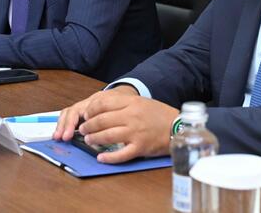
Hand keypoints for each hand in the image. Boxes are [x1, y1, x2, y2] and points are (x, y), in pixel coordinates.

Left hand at [61, 88, 177, 163]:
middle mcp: (131, 116)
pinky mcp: (140, 148)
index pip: (103, 104)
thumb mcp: (141, 102)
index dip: (91, 110)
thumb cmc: (159, 114)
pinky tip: (100, 157)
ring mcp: (135, 133)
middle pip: (102, 120)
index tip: (85, 115)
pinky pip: (120, 154)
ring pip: (107, 136)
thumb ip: (123, 104)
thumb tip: (101, 109)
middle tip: (83, 129)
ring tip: (89, 140)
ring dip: (94, 139)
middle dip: (88, 126)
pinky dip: (108, 157)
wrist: (178, 127)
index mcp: (131, 103)